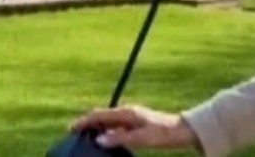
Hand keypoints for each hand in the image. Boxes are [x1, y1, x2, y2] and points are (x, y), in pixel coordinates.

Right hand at [69, 104, 200, 150]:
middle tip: (73, 133)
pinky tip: (105, 141)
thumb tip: (99, 139)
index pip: (99, 114)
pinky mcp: (136, 124)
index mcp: (126, 113)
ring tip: (85, 138)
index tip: (72, 127)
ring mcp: (131, 117)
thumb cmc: (163, 134)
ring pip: (108, 121)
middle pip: (102, 116)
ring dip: (96, 127)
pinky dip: (106, 131)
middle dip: (87, 123)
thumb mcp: (141, 138)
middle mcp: (127, 112)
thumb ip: (120, 139)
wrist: (182, 131)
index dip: (85, 121)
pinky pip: (115, 126)